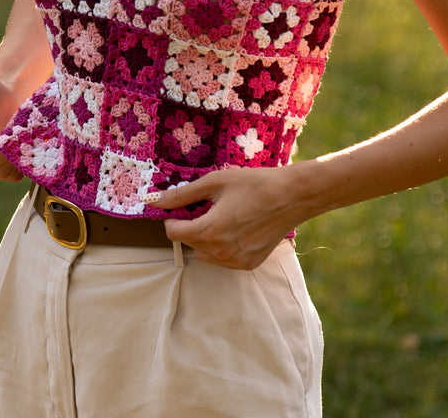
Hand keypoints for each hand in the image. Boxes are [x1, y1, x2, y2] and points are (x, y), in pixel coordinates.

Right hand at [0, 74, 23, 181]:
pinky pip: (20, 168)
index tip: (15, 141)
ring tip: (32, 139)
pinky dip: (29, 160)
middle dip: (13, 159)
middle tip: (28, 139)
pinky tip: (35, 142)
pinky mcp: (11, 157)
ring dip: (23, 161)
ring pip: (10, 174)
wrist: (4, 88)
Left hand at [153, 166, 309, 269]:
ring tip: (222, 215)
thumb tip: (156, 200)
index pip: (173, 233)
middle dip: (189, 225)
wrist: (292, 196)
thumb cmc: (253, 184)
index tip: (182, 205)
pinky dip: (221, 246)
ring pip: (204, 253)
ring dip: (204, 237)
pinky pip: (222, 259)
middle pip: (188, 242)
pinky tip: (235, 226)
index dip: (172, 217)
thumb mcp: (214, 182)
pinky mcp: (248, 264)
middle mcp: (220, 253)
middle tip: (206, 205)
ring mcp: (235, 262)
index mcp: (209, 232)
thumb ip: (183, 194)